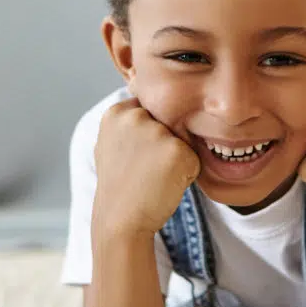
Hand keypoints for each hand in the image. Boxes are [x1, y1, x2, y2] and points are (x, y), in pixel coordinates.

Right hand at [93, 98, 200, 235]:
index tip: (134, 158)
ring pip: (182, 141)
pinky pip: (194, 159)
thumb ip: (127, 120)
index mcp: (117, 112)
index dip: (148, 137)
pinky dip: (186, 174)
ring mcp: (157, 132)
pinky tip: (165, 184)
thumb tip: (138, 86)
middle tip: (143, 170)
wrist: (120, 221)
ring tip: (153, 177)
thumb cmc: (119, 185)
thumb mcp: (111, 144)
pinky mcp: (178, 150)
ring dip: (176, 160)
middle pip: (169, 123)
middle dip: (163, 146)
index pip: (150, 112)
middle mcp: (136, 116)